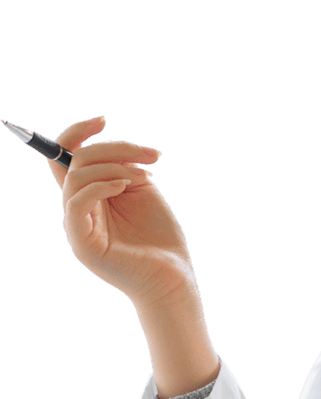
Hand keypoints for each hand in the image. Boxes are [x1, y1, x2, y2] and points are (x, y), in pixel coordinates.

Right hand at [49, 117, 197, 308]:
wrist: (173, 278)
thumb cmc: (160, 240)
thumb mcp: (143, 194)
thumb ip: (125, 169)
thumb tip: (116, 150)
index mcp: (91, 196)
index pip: (68, 159)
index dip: (77, 134)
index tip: (102, 120)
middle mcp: (81, 209)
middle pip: (74, 162)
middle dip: (113, 149)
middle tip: (148, 156)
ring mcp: (79, 227)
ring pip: (75, 178)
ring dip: (113, 168)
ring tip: (143, 179)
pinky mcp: (83, 243)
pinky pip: (75, 205)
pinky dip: (98, 187)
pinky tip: (123, 187)